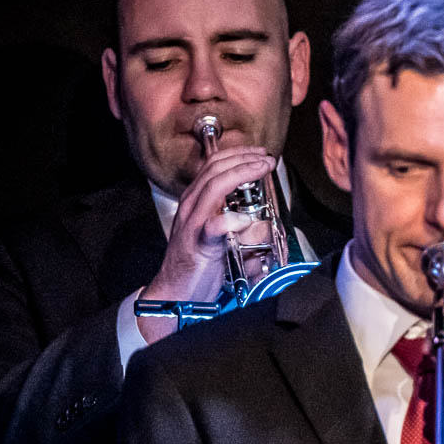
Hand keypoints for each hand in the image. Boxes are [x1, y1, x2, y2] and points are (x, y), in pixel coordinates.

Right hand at [137, 146, 275, 343]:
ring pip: (213, 188)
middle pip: (215, 170)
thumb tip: (252, 208)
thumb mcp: (213, 229)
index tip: (260, 153)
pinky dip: (231, 220)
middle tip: (266, 158)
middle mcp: (191, 207)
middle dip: (244, 158)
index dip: (238, 154)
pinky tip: (246, 218)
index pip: (213, 165)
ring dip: (241, 174)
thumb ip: (227, 214)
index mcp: (195, 201)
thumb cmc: (198, 261)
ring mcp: (193, 224)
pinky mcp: (199, 245)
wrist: (177, 290)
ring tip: (261, 169)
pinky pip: (214, 226)